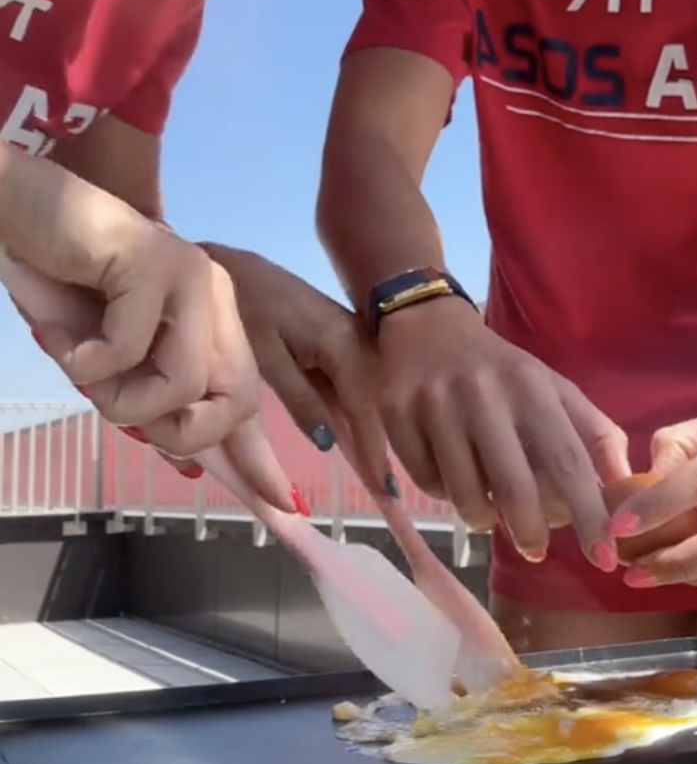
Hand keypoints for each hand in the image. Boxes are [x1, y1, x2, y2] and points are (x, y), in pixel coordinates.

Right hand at [0, 156, 289, 509]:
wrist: (16, 212)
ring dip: (121, 397)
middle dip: (181, 432)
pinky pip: (131, 348)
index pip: (246, 402)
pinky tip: (65, 335)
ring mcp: (192, 276)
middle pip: (237, 401)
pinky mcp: (156, 259)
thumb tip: (192, 465)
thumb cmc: (57, 285)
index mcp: (209, 324)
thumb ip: (148, 406)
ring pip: (186, 384)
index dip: (261, 461)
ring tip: (83, 366)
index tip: (286, 509)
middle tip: (124, 414)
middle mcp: (214, 299)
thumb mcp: (106, 365)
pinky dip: (87, 359)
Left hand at [202, 245, 390, 492]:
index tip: (385, 491)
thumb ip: (302, 399)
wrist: (239, 266)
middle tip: (391, 498)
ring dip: (376, 437)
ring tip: (384, 482)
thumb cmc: (248, 306)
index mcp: (344, 345)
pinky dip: (362, 418)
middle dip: (384, 451)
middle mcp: (361, 344)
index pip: (368, 409)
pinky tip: (363, 447)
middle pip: (380, 406)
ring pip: (373, 399)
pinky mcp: (347, 345)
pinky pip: (360, 387)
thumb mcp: (268, 356)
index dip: (375, 452)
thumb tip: (332, 444)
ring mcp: (357, 343)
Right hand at [377, 296, 631, 564]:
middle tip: (536, 550)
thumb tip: (625, 493)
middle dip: (530, 532)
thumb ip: (594, 435)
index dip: (588, 514)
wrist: (427, 327)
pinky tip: (452, 474)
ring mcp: (434, 403)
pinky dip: (444, 494)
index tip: (604, 558)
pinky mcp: (395, 414)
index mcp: (530, 386)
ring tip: (489, 509)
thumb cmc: (501, 371)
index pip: (566, 460)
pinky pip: (426, 483)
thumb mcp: (553, 389)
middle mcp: (482, 393)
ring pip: (463, 494)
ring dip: (482, 517)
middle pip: (512, 487)